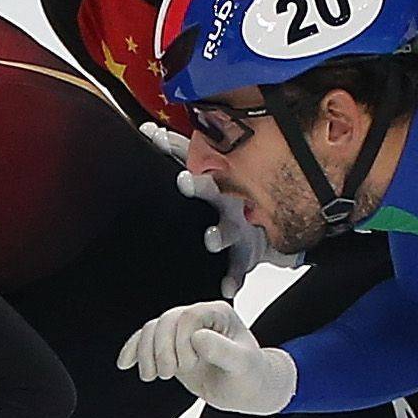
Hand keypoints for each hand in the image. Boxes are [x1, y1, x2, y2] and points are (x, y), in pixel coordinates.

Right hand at [119, 300, 297, 416]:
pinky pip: (146, 341)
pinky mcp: (171, 346)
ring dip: (146, 354)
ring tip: (151, 377)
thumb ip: (223, 351)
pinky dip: (134, 351)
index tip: (191, 366)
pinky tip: (124, 365)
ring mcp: (183, 331)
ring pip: (152, 330)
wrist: (247, 389)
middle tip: (170, 375)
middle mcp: (199, 317)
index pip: (188, 316)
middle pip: (166, 321)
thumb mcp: (243, 366)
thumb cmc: (251, 376)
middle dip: (162, 349)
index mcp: (218, 313)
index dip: (181, 341)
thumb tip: (196, 338)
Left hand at [148, 125, 274, 295]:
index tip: (155, 137)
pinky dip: (234, 278)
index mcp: (213, 176)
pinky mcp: (245, 255)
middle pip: (212, 190)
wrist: (269, 221)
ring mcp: (238, 228)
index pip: (191, 157)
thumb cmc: (230, 194)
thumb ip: (180, 151)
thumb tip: (148, 129)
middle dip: (198, 186)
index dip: (173, 146)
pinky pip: (239, 269)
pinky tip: (227, 288)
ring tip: (210, 239)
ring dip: (219, 234)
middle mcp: (226, 199)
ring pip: (229, 231)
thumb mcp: (212, 168)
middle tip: (183, 181)